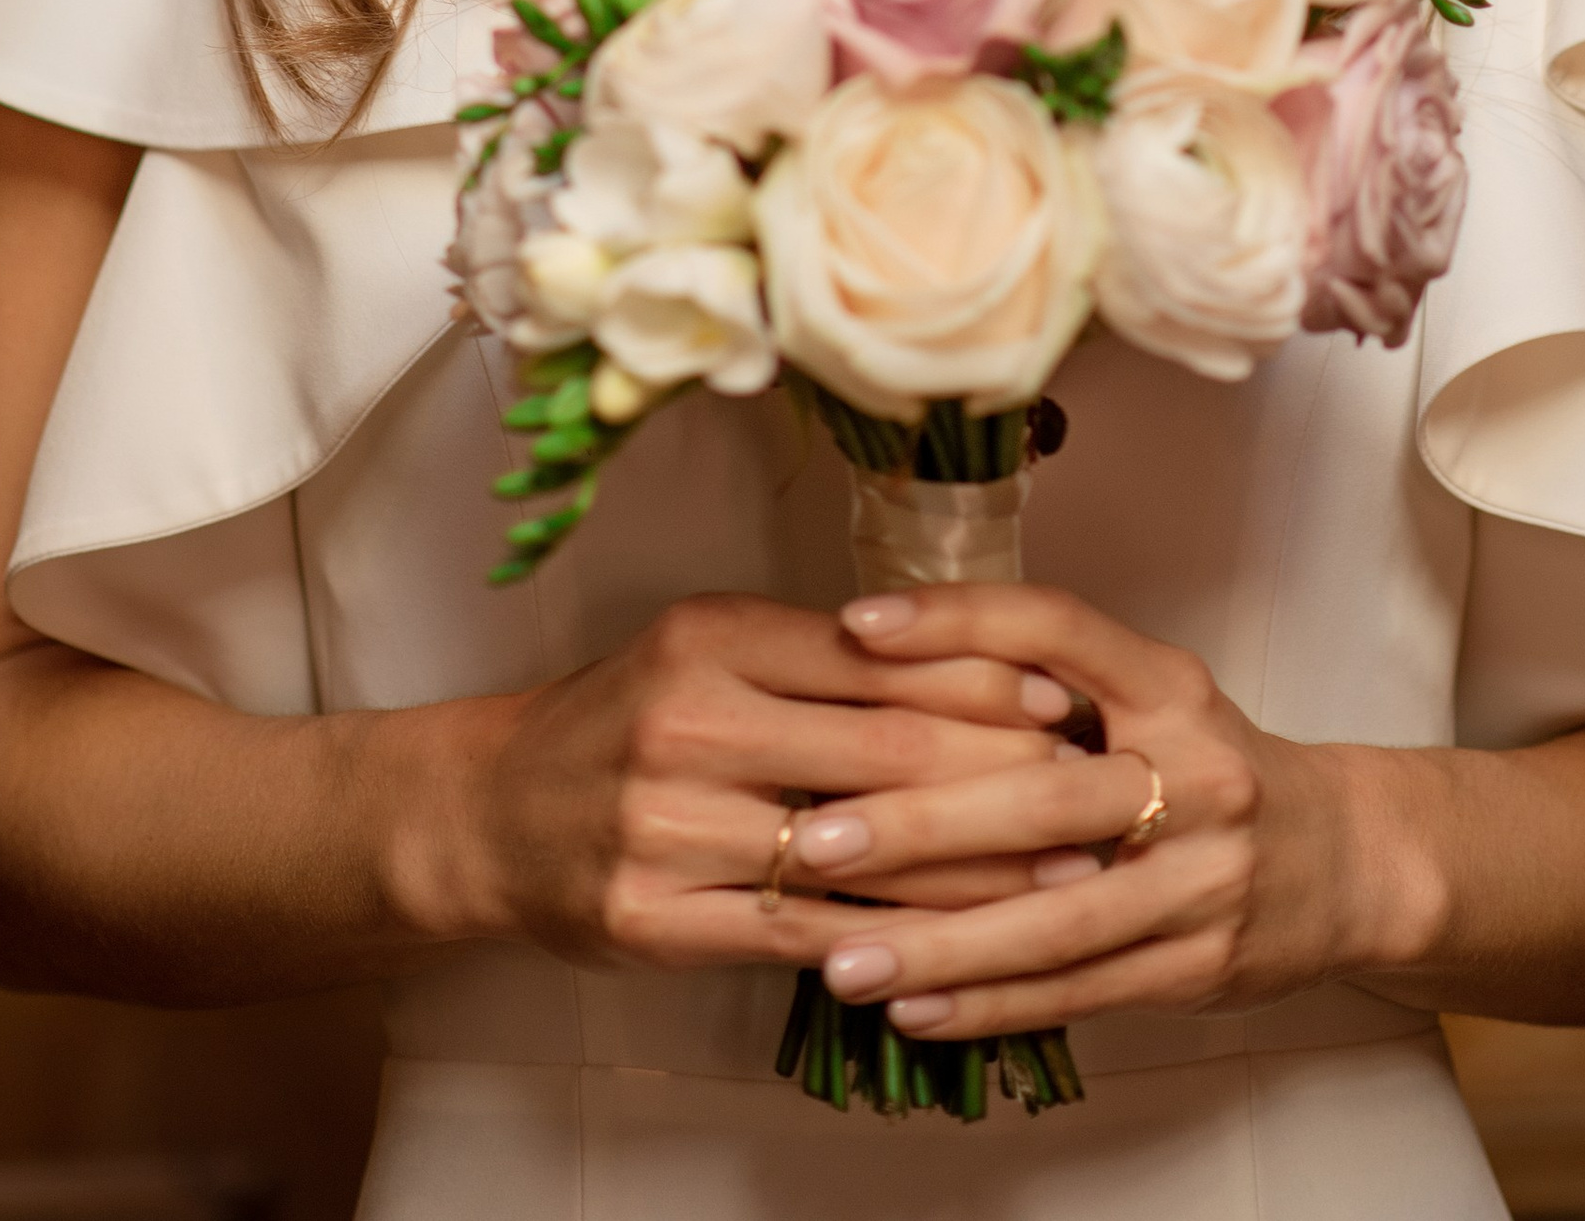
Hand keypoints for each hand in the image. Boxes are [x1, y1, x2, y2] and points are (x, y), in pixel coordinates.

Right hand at [450, 591, 1091, 973]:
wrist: (492, 810)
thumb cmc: (626, 719)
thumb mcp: (709, 651)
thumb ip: (820, 660)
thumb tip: (974, 670)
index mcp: (711, 637)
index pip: (875, 659)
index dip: (980, 683)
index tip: (1063, 702)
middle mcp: (688, 722)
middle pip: (881, 755)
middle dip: (1001, 779)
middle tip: (1092, 795)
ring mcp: (667, 827)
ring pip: (854, 855)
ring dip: (970, 874)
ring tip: (1058, 880)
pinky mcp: (657, 918)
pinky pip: (800, 933)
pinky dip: (885, 939)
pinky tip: (953, 947)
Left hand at [783, 585, 1422, 1037]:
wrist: (1347, 859)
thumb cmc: (1209, 768)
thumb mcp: (1154, 698)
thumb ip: (1049, 688)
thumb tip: (887, 674)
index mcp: (1170, 685)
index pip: (1055, 629)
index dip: (956, 621)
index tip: (856, 627)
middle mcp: (1192, 773)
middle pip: (1042, 795)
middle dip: (919, 822)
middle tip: (815, 838)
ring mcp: (1201, 879)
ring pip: (1054, 919)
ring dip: (939, 943)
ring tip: (841, 958)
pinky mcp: (1197, 965)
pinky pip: (1078, 991)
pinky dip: (990, 1004)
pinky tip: (913, 1008)